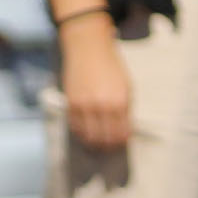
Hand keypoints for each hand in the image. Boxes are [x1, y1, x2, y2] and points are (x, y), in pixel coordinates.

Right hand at [59, 20, 132, 151]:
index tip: (121, 144)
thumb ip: (126, 109)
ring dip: (94, 144)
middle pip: (106, 138)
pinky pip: (75, 127)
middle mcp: (103, 106)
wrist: (88, 49)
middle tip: (109, 148)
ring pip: (89, 137)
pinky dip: (81, 134)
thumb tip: (123, 131)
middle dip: (108, 146)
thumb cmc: (111, 67)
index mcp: (120, 102)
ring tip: (97, 145)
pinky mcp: (71, 103)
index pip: (122, 133)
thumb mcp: (126, 87)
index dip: (122, 142)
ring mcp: (86, 106)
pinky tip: (85, 134)